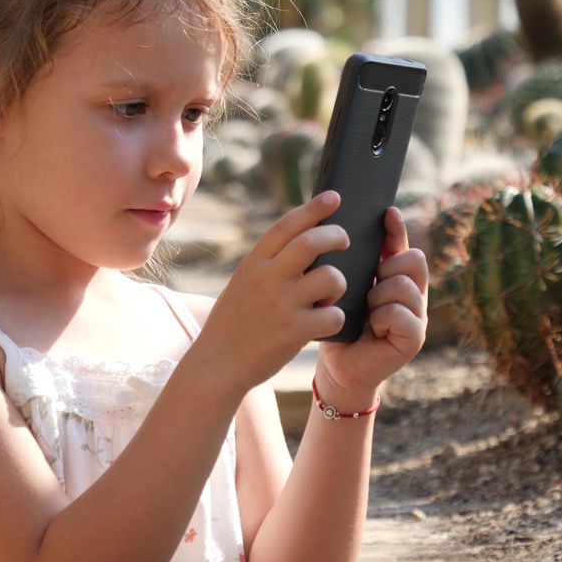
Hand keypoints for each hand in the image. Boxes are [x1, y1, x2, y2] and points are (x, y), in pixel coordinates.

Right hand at [196, 191, 350, 392]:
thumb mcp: (243, 284)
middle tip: (344, 240)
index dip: (314, 208)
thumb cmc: (234, 323)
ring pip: (330, 277)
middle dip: (336, 236)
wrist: (216, 364)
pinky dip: (336, 317)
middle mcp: (267, 278)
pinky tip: (326, 322)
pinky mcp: (295, 331)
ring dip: (339, 282)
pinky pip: (334, 315)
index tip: (334, 197)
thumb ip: (268, 264)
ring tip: (331, 294)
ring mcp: (281, 304)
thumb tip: (302, 240)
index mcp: (254, 264)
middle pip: (312, 242)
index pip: (287, 225)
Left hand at [316, 207, 428, 406]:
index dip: (397, 228)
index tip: (386, 212)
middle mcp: (414, 293)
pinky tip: (372, 326)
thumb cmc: (339, 324)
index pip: (403, 245)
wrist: (339, 366)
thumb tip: (343, 225)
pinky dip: (383, 316)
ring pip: (405, 286)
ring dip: (380, 295)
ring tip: (367, 309)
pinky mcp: (415, 338)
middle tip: (370, 284)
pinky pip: (401, 314)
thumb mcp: (345, 287)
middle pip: (413, 260)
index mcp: (397, 277)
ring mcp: (418, 315)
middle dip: (387, 267)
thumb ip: (354, 263)